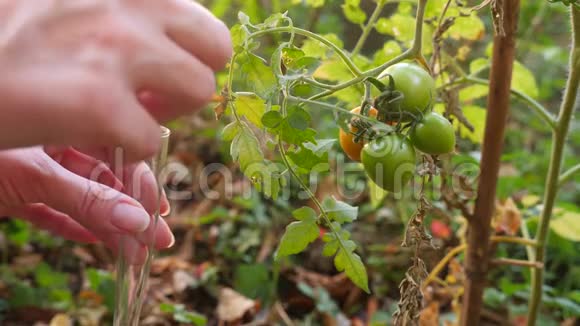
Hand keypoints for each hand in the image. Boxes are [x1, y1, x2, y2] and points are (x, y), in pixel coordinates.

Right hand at [0, 0, 231, 161]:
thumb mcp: (71, 5)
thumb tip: (169, 30)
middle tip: (150, 95)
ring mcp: (115, 47)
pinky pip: (150, 137)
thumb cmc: (10, 39)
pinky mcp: (96, 101)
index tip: (153, 67)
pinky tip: (81, 130)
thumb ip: (119, 11)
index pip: (199, 19)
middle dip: (189, 79)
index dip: (185, 51)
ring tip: (116, 113)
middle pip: (216, 48)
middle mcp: (127, 2)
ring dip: (164, 113)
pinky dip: (122, 146)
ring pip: (199, 91)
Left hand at [0, 147, 173, 263]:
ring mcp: (33, 175)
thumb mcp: (37, 175)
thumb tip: (138, 220)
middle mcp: (51, 147)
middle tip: (158, 238)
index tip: (157, 212)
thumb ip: (87, 198)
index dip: (141, 182)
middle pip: (105, 181)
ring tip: (136, 253)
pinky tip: (97, 241)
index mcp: (62, 126)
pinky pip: (54, 214)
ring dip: (110, 228)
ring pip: (83, 202)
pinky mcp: (15, 199)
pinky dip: (75, 228)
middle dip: (132, 211)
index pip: (117, 150)